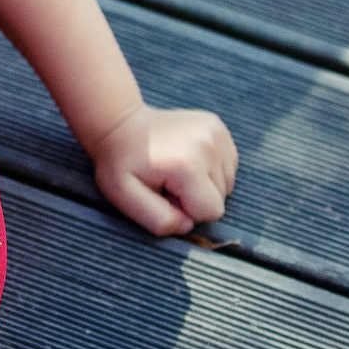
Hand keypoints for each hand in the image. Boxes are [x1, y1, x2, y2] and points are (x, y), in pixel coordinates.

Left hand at [89, 105, 237, 235]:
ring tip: (175, 169)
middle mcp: (207, 144)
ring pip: (226, 181)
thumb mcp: (125, 196)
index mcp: (188, 164)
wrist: (119, 124)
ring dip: (204, 183)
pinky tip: (186, 158)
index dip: (187, 211)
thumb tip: (188, 225)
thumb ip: (158, 220)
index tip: (165, 194)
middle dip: (195, 197)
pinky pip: (228, 164)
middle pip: (221, 197)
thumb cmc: (120, 163)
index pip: (212, 212)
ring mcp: (215, 132)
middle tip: (167, 181)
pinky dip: (210, 168)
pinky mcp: (217, 126)